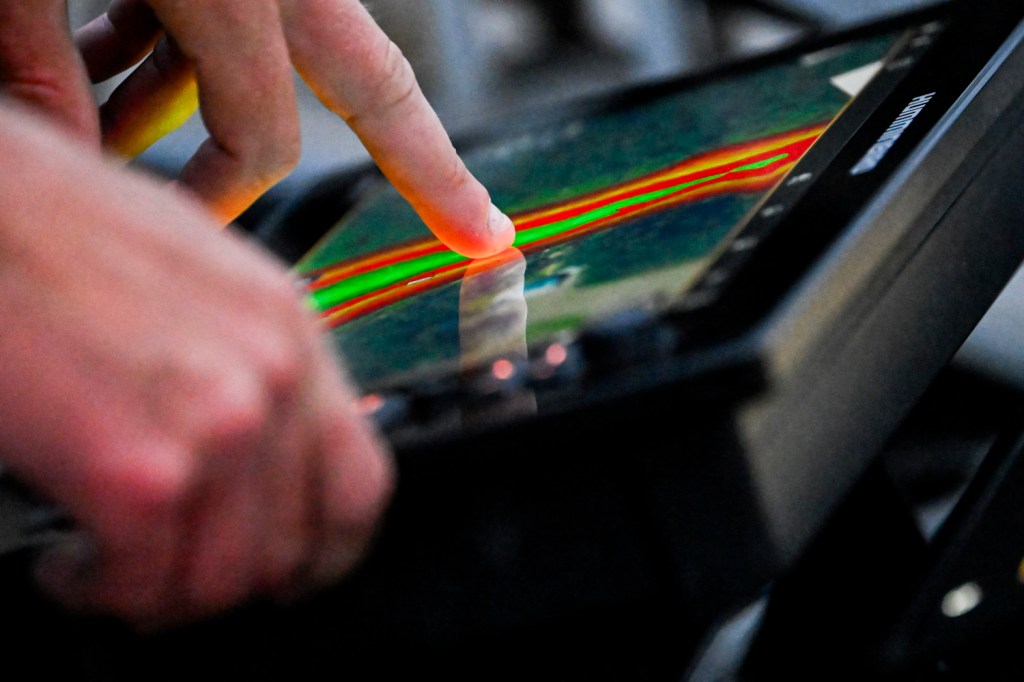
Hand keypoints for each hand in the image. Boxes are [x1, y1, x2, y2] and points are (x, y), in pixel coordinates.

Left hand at [0, 0, 515, 257]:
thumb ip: (40, 69)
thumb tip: (75, 169)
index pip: (264, 139)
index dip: (216, 200)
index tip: (175, 235)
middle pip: (382, 90)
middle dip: (433, 171)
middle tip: (486, 234)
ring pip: (286, 55)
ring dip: (201, 103)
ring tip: (111, 125)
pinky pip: (217, 11)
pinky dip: (163, 41)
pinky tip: (93, 52)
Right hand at [0, 105, 392, 624]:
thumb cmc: (59, 230)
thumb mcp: (196, 275)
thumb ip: (245, 360)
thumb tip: (260, 453)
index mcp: (292, 329)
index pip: (359, 483)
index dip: (326, 552)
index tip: (289, 576)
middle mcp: (274, 376)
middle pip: (291, 548)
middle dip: (226, 584)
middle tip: (170, 577)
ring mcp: (220, 422)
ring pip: (222, 583)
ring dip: (159, 596)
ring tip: (108, 567)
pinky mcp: (143, 470)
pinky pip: (143, 584)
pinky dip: (97, 591)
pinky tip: (67, 562)